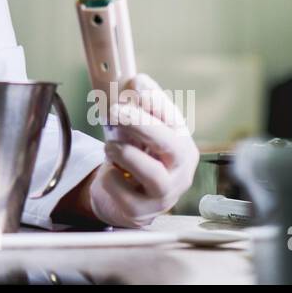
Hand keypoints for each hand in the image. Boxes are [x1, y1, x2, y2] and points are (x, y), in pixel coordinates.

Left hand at [88, 74, 198, 227]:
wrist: (123, 199)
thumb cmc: (136, 158)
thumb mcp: (138, 131)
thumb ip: (138, 107)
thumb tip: (135, 80)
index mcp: (181, 142)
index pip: (174, 118)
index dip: (155, 100)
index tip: (135, 82)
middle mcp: (181, 170)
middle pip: (170, 145)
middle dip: (141, 124)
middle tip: (115, 109)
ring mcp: (165, 194)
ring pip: (152, 173)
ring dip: (126, 153)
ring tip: (110, 147)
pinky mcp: (142, 212)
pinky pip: (125, 193)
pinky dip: (111, 178)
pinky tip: (110, 173)